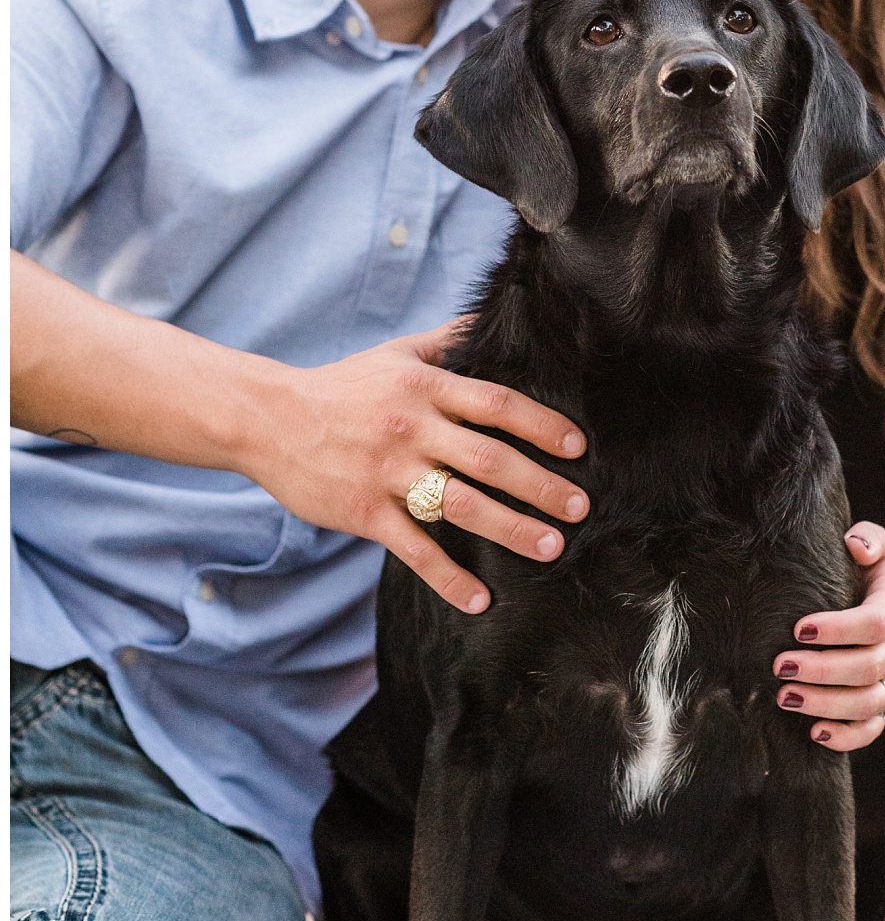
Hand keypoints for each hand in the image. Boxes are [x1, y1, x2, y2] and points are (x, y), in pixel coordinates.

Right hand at [240, 322, 587, 615]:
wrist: (268, 419)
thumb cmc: (341, 386)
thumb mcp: (395, 355)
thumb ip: (447, 343)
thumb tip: (492, 320)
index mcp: (425, 389)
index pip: (497, 405)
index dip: (542, 425)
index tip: (578, 448)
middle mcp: (412, 428)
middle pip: (490, 459)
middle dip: (541, 485)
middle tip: (580, 507)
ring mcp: (387, 472)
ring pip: (461, 504)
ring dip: (511, 528)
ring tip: (550, 547)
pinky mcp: (363, 512)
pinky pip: (414, 548)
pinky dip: (448, 577)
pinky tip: (480, 600)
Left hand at [773, 521, 884, 751]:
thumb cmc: (879, 574)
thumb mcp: (881, 546)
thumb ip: (869, 538)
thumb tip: (854, 543)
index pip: (873, 622)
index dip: (837, 629)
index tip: (798, 628)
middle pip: (868, 667)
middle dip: (822, 670)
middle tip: (780, 666)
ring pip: (869, 703)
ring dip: (826, 704)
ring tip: (785, 697)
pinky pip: (874, 729)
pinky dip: (847, 737)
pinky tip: (814, 732)